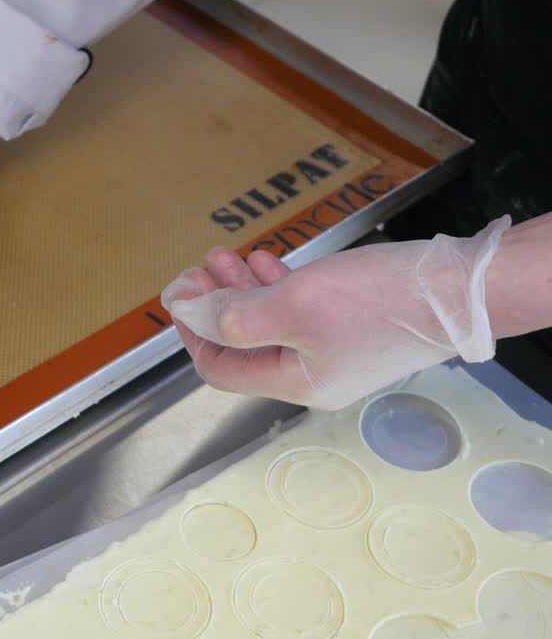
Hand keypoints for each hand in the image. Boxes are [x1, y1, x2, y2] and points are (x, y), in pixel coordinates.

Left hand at [160, 217, 509, 408]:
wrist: (461, 290)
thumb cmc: (376, 301)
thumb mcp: (293, 305)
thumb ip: (237, 317)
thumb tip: (194, 315)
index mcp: (295, 383)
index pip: (222, 370)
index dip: (192, 335)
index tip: (178, 298)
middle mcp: (313, 375)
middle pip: (244, 344)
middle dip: (216, 304)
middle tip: (199, 268)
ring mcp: (335, 352)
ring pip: (270, 323)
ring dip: (242, 289)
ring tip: (223, 255)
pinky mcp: (354, 326)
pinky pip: (300, 311)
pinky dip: (276, 286)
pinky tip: (264, 259)